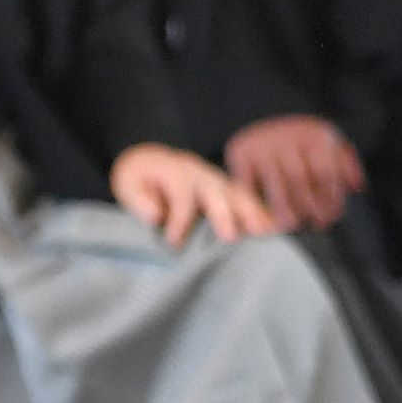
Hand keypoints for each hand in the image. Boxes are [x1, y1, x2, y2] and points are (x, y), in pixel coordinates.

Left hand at [114, 145, 271, 246]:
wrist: (152, 159)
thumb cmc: (139, 178)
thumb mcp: (126, 184)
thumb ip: (138, 199)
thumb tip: (157, 215)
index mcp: (176, 171)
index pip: (182, 196)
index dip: (179, 219)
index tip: (173, 243)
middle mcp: (201, 173)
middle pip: (216, 192)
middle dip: (224, 214)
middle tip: (230, 237)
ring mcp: (218, 179)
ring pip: (238, 194)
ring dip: (252, 213)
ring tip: (263, 233)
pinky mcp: (228, 188)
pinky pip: (248, 198)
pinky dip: (262, 212)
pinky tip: (274, 228)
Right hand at [225, 113, 365, 231]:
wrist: (262, 110)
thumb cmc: (303, 138)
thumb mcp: (330, 141)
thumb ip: (346, 164)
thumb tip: (356, 187)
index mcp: (315, 135)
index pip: (325, 172)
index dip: (330, 199)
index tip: (330, 217)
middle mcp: (288, 137)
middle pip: (300, 180)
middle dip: (309, 207)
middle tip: (313, 223)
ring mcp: (264, 145)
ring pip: (277, 185)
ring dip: (284, 210)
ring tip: (290, 225)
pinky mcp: (242, 153)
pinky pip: (249, 184)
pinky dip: (256, 203)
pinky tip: (265, 218)